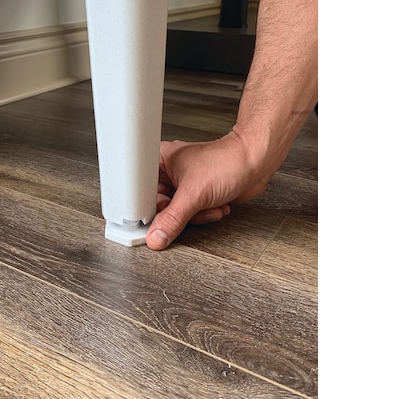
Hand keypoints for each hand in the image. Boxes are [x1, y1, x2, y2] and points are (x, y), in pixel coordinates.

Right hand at [146, 132, 272, 249]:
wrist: (255, 163)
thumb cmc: (227, 162)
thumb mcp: (193, 194)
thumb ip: (172, 219)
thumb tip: (156, 236)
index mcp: (159, 161)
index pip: (142, 191)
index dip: (148, 208)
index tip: (154, 220)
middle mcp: (170, 172)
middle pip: (160, 205)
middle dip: (180, 214)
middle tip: (190, 210)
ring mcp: (184, 183)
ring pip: (178, 213)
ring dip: (197, 216)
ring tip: (209, 206)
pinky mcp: (199, 193)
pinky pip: (192, 214)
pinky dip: (206, 214)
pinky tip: (217, 206)